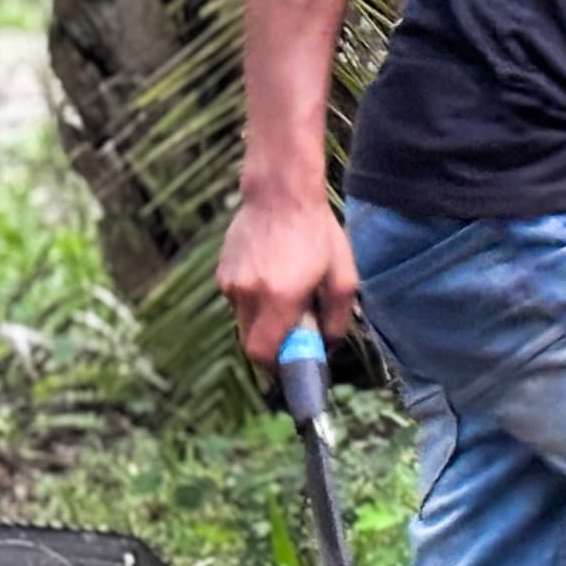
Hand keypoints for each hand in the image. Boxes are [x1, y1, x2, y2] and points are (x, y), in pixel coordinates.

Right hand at [215, 187, 357, 365]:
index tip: (292, 371)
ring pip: (244, 322)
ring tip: (289, 294)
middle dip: (272, 348)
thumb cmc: (317, 233)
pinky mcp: (222, 272)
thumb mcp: (343, 277)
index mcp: (279, 297)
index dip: (276, 369)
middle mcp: (248, 293)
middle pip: (250, 344)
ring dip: (265, 321)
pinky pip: (238, 301)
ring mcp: (230, 282)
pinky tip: (274, 277)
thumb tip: (328, 347)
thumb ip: (337, 318)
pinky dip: (256, 301)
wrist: (280, 194)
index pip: (263, 353)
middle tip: (296, 338)